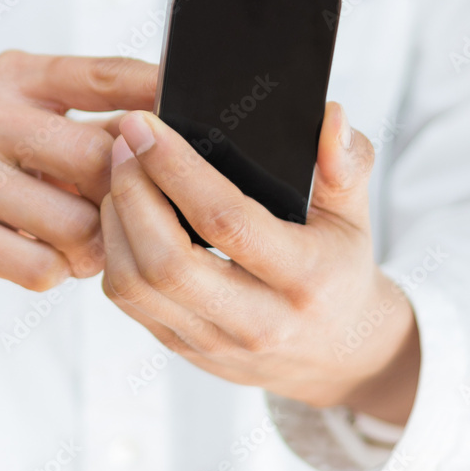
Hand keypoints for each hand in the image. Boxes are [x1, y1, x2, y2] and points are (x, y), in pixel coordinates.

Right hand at [0, 51, 156, 347]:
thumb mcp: (34, 135)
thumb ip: (98, 127)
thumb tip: (180, 134)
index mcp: (12, 77)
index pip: (103, 74)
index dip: (158, 92)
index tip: (201, 108)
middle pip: (100, 157)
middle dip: (121, 199)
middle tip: (116, 216)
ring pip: (78, 222)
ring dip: (91, 247)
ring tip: (75, 243)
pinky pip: (45, 267)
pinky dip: (56, 274)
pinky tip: (40, 260)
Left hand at [101, 103, 419, 423]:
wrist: (339, 353)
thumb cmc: (340, 269)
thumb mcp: (356, 213)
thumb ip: (348, 162)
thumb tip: (330, 116)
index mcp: (305, 279)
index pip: (225, 221)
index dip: (176, 169)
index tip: (146, 126)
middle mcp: (259, 320)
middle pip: (166, 261)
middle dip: (133, 193)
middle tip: (123, 145)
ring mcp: (216, 341)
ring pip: (134, 285)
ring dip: (115, 222)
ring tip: (119, 175)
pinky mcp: (183, 347)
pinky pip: (129, 302)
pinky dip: (113, 252)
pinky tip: (122, 215)